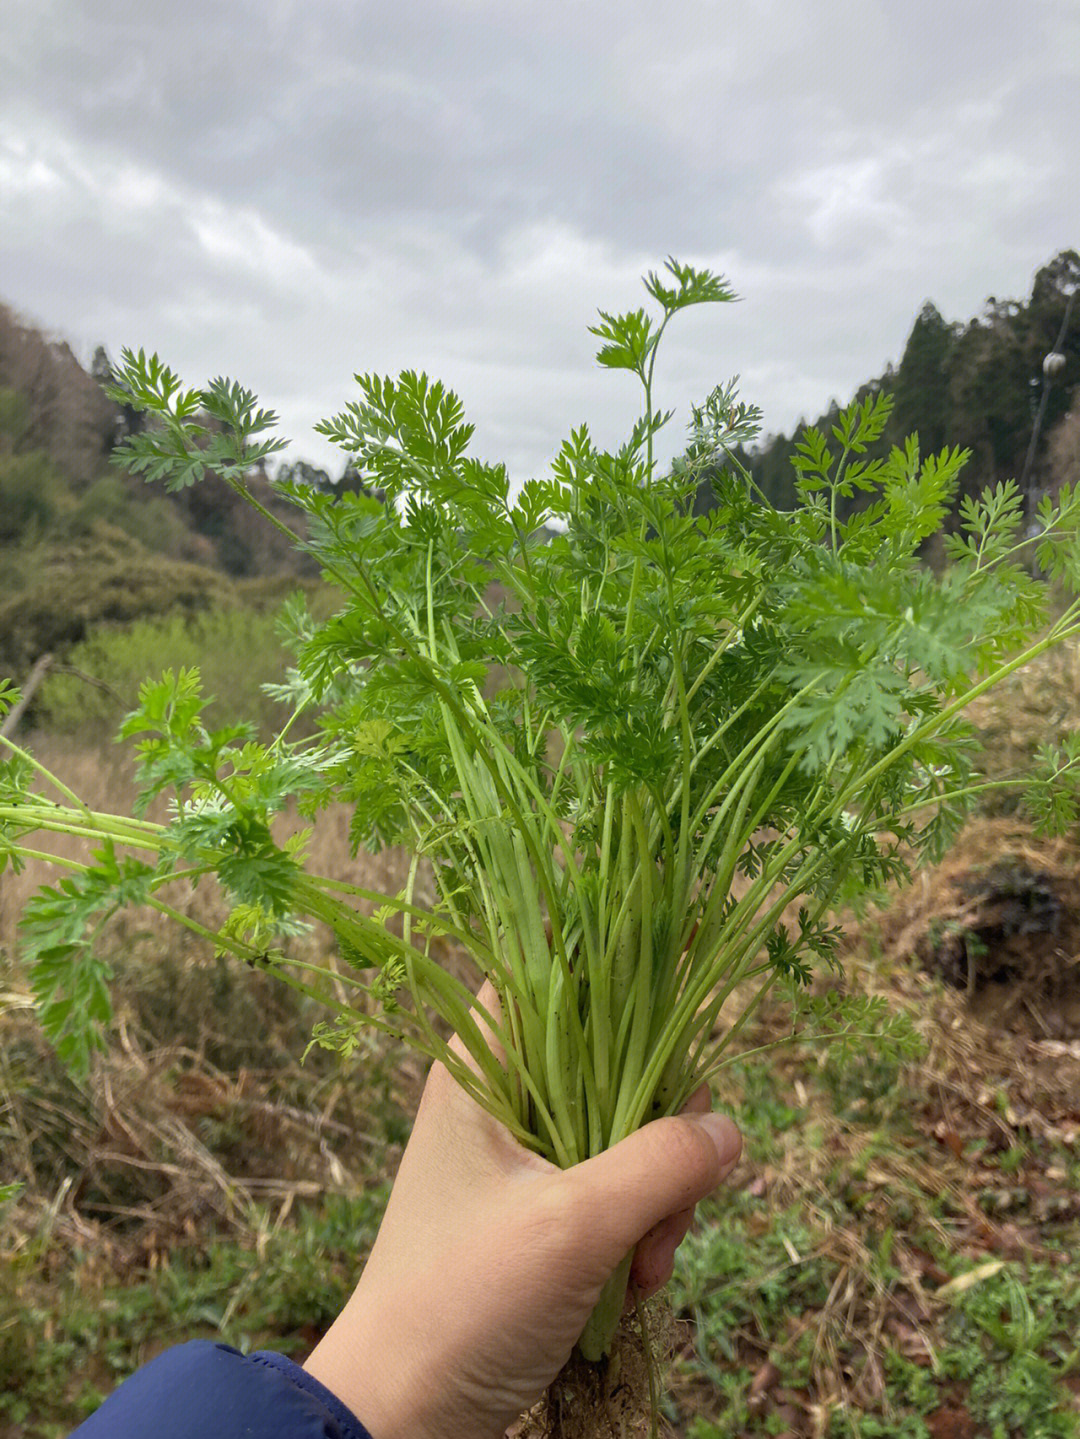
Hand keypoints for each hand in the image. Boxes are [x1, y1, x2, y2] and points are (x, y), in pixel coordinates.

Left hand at [304, 985, 741, 1438]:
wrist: (402, 1418)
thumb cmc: (462, 1304)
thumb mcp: (572, 1227)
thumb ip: (658, 1165)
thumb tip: (728, 1129)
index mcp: (483, 1072)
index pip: (551, 976)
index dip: (617, 980)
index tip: (679, 1020)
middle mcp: (502, 1102)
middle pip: (612, 1062)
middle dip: (659, 1129)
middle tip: (668, 1197)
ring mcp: (522, 1162)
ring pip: (623, 1135)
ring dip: (657, 1195)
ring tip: (647, 1262)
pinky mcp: (540, 1216)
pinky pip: (614, 1194)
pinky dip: (639, 1231)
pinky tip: (639, 1281)